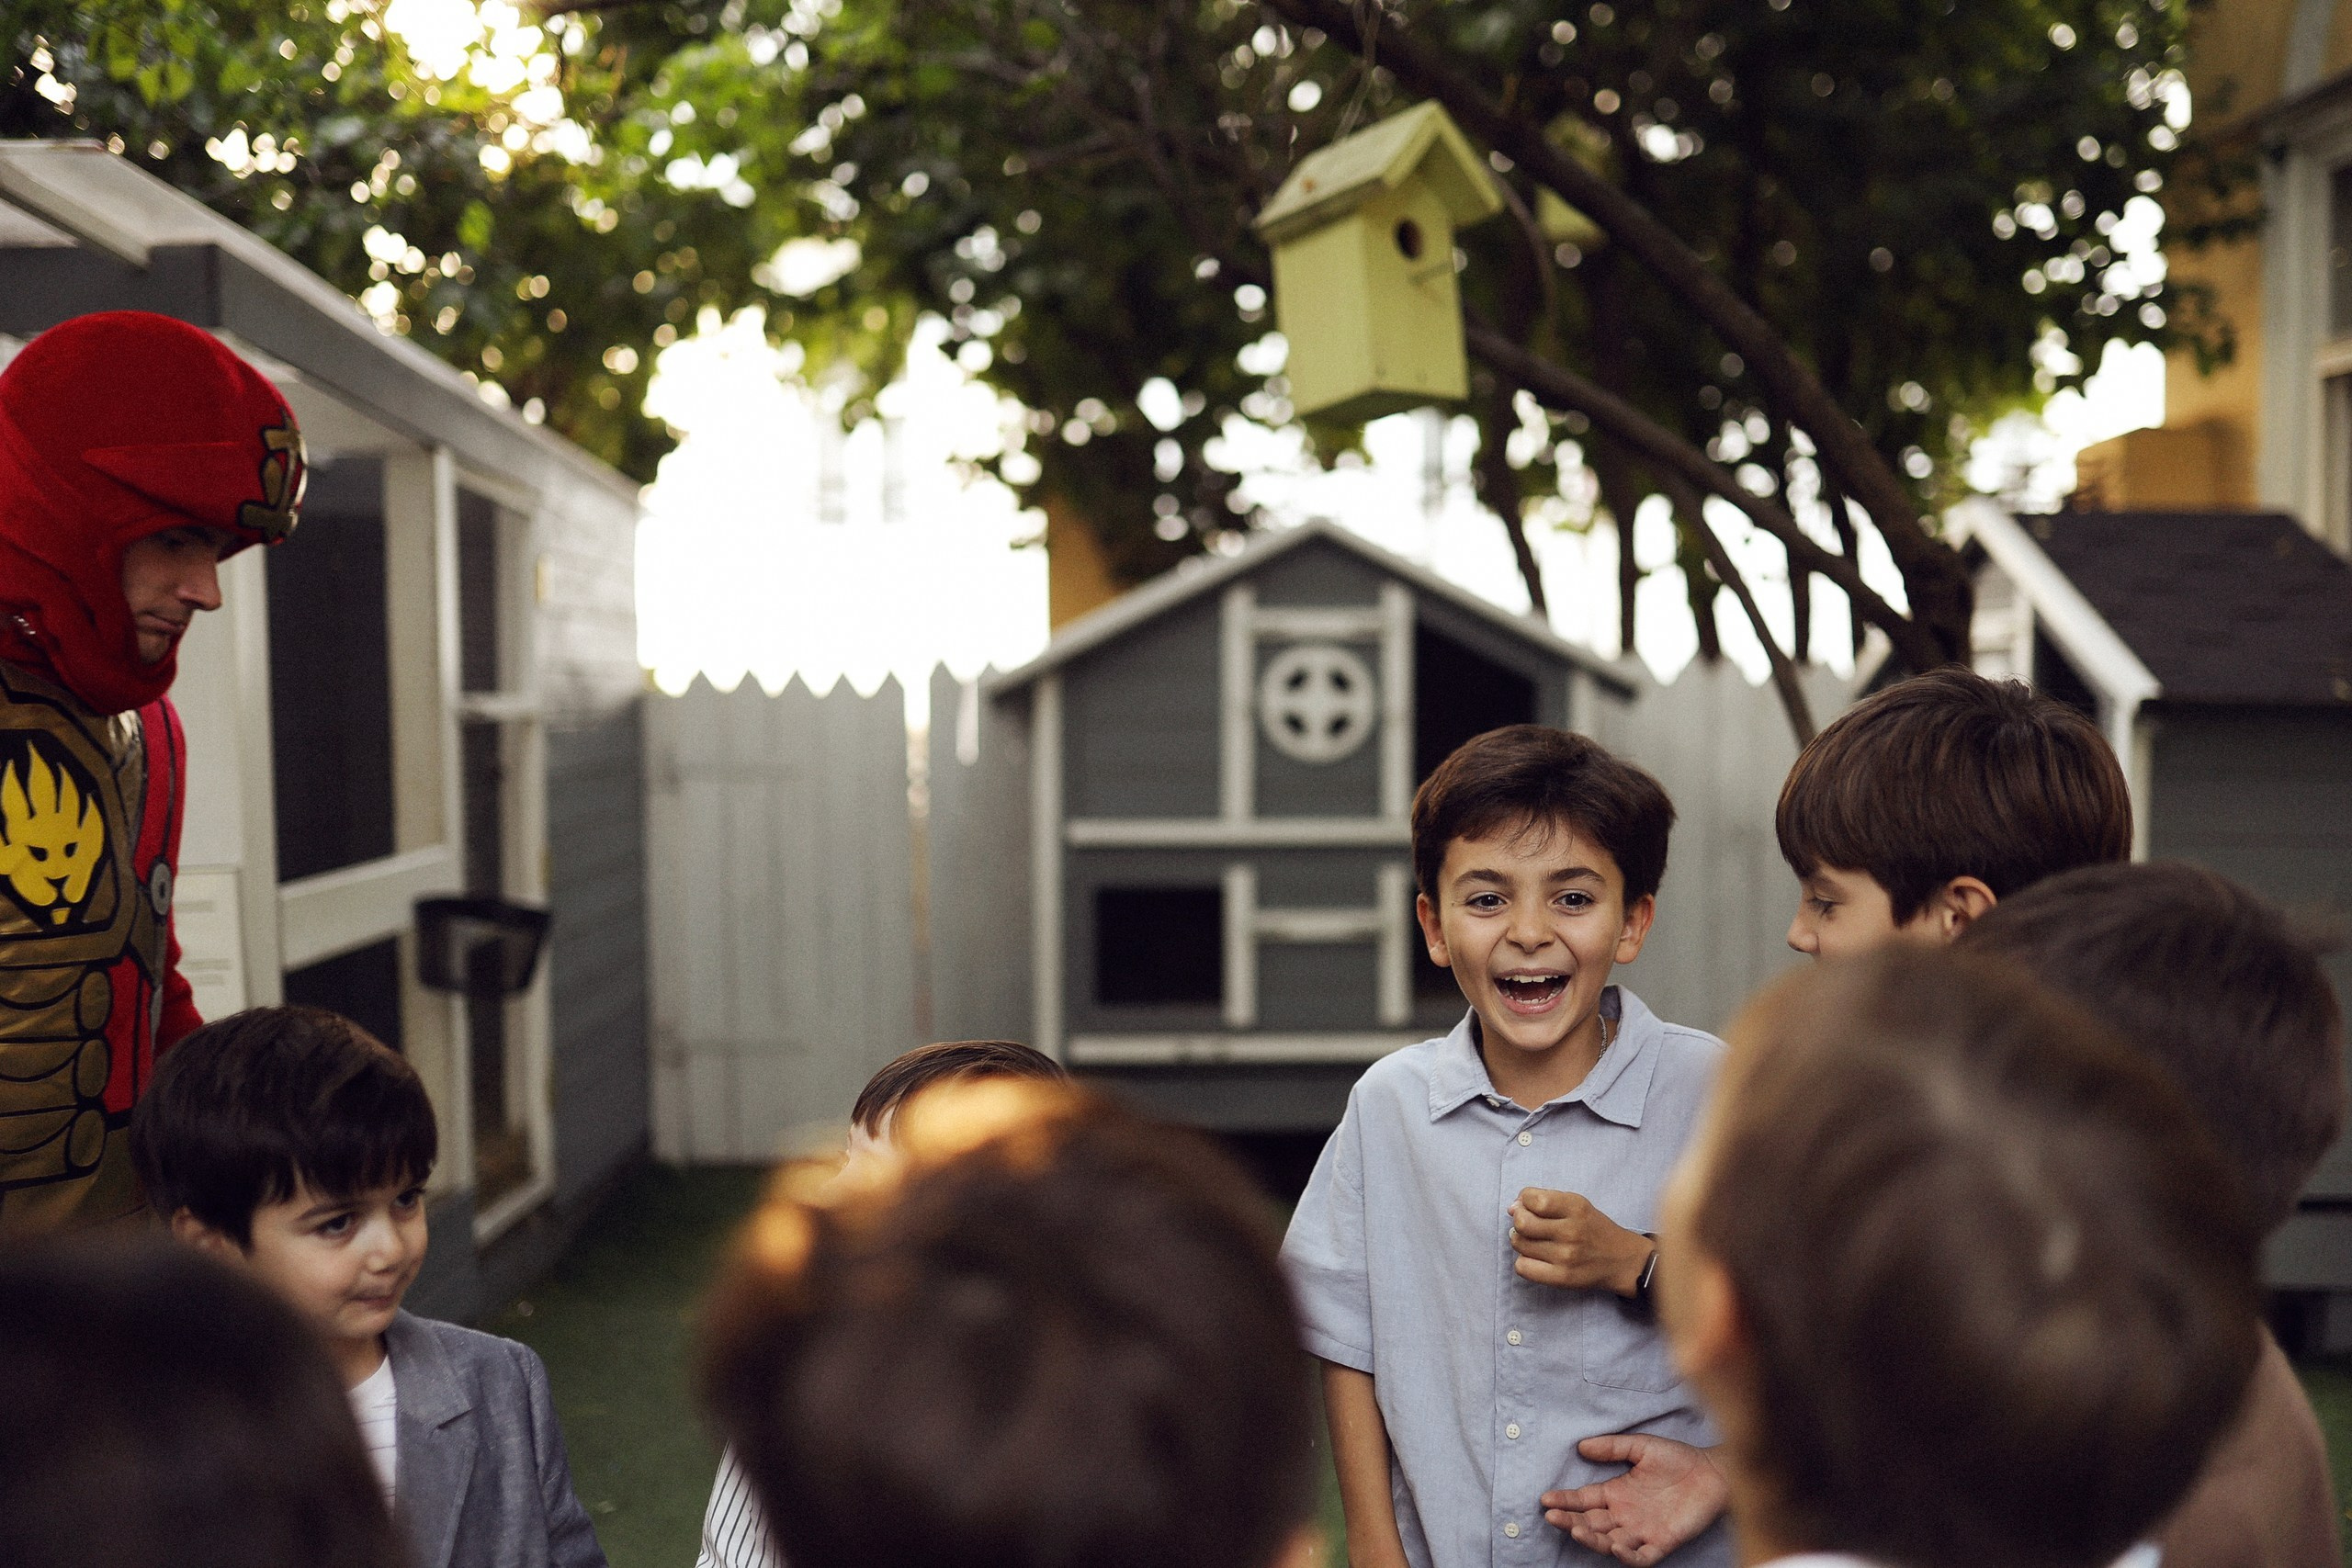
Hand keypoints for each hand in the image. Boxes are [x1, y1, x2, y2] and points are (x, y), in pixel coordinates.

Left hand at [1507, 1188, 1651, 1294]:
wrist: (1621, 1260)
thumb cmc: (1593, 1228)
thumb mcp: (1577, 1204)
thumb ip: (1545, 1199)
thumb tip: (1512, 1208)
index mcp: (1576, 1207)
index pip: (1534, 1199)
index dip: (1524, 1201)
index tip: (1529, 1206)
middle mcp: (1571, 1231)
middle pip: (1522, 1223)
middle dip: (1519, 1221)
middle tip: (1528, 1225)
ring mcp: (1566, 1256)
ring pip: (1520, 1244)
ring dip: (1521, 1241)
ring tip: (1535, 1241)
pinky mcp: (1562, 1278)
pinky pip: (1523, 1268)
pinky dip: (1524, 1261)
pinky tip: (1535, 1258)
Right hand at [1540, 1435, 1727, 1566]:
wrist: (1714, 1472)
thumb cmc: (1678, 1458)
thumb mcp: (1641, 1446)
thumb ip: (1612, 1447)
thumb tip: (1581, 1446)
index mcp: (1617, 1493)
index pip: (1584, 1500)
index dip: (1564, 1501)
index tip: (1545, 1500)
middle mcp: (1625, 1515)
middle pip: (1591, 1523)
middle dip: (1570, 1522)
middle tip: (1552, 1518)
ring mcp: (1642, 1530)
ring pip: (1610, 1542)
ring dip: (1592, 1540)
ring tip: (1576, 1530)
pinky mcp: (1663, 1542)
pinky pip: (1641, 1556)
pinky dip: (1628, 1557)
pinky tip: (1615, 1548)